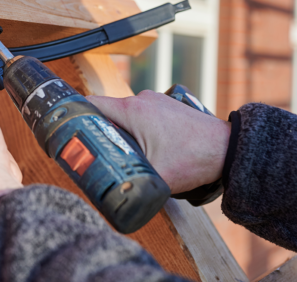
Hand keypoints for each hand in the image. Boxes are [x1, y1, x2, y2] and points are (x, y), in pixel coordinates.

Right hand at [87, 91, 230, 194]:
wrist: (228, 150)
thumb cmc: (195, 158)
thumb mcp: (155, 177)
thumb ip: (129, 184)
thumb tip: (110, 196)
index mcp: (132, 110)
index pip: (90, 105)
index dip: (75, 118)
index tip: (67, 133)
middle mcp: (141, 100)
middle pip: (105, 112)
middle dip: (97, 131)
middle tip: (91, 152)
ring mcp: (154, 101)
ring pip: (123, 115)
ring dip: (119, 132)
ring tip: (120, 154)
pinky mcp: (165, 107)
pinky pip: (139, 115)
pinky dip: (135, 129)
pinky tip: (142, 148)